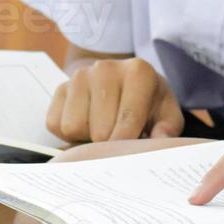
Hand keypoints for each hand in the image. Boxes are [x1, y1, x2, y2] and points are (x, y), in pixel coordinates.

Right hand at [46, 57, 184, 142]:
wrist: (122, 81)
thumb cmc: (148, 102)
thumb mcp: (166, 113)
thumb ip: (167, 128)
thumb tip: (160, 140)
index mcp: (138, 72)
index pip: (128, 119)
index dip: (127, 144)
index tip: (127, 154)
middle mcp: (106, 68)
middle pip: (99, 130)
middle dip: (109, 142)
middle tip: (119, 136)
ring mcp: (80, 76)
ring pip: (74, 127)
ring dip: (87, 137)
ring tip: (104, 127)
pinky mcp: (60, 88)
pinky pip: (56, 124)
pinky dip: (69, 134)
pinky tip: (88, 123)